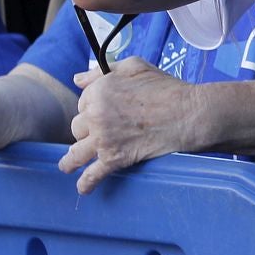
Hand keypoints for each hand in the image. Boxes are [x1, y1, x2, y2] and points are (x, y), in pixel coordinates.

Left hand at [57, 57, 209, 193]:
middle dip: (86, 130)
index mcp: (99, 91)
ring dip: (70, 160)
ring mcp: (103, 139)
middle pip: (77, 127)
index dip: (91, 107)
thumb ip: (103, 71)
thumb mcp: (135, 67)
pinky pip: (92, 175)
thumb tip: (78, 79)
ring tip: (68, 165)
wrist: (186, 113)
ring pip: (75, 153)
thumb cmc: (165, 88)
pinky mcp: (114, 159)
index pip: (82, 102)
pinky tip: (83, 188)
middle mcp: (96, 115)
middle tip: (101, 132)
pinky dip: (86, 183)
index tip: (102, 111)